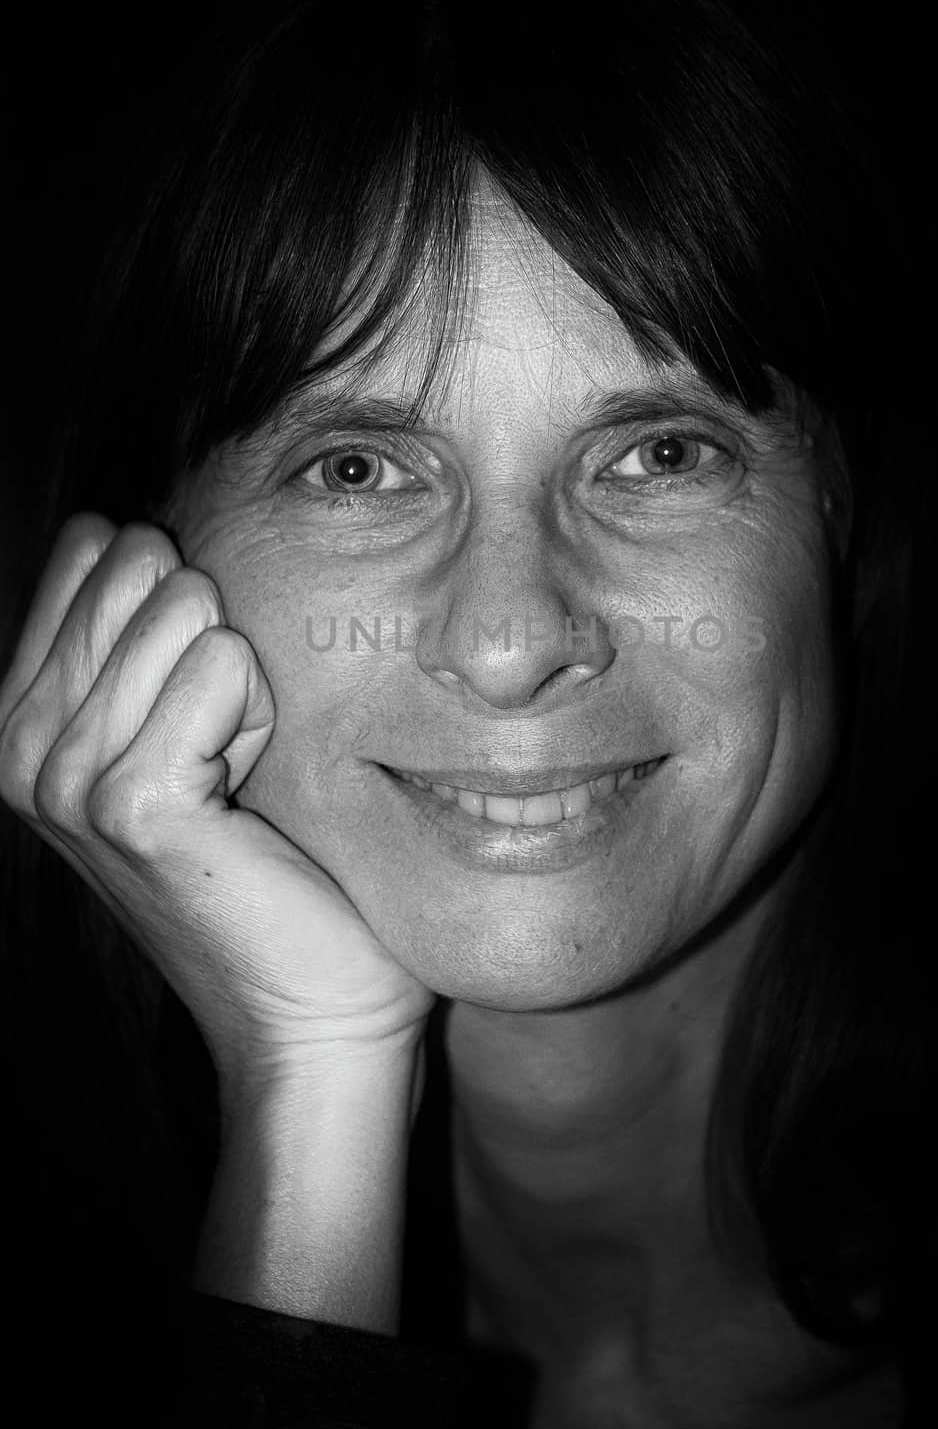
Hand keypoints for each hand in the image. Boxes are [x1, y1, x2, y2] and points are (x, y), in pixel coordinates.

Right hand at [0, 514, 434, 1097]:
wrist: (309, 1004)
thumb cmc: (268, 860)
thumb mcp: (181, 725)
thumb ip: (141, 633)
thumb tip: (136, 531)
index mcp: (19, 718)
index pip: (90, 547)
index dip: (180, 611)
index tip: (194, 714)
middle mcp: (20, 745)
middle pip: (138, 567)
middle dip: (213, 642)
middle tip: (223, 754)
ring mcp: (64, 779)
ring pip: (186, 611)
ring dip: (243, 687)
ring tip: (234, 783)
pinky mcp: (132, 804)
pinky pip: (223, 664)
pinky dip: (259, 716)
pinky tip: (246, 798)